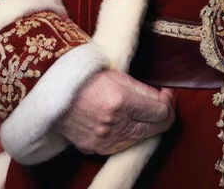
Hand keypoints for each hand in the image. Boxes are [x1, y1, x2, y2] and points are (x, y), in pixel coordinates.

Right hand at [55, 70, 174, 155]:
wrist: (54, 93)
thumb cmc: (87, 78)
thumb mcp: (119, 75)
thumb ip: (144, 90)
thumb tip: (163, 99)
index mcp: (122, 101)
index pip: (162, 112)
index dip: (168, 102)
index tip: (165, 94)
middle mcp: (114, 124)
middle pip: (156, 128)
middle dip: (162, 115)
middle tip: (159, 102)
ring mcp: (105, 140)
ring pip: (141, 139)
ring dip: (145, 125)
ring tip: (138, 110)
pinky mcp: (96, 148)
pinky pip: (123, 145)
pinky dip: (128, 134)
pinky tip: (124, 121)